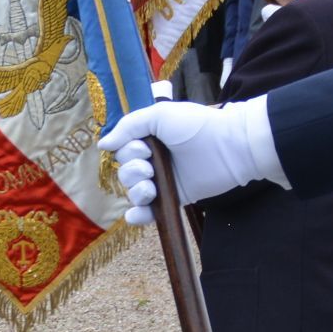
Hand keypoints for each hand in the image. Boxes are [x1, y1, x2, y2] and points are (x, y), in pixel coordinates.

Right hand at [101, 96, 284, 223]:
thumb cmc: (196, 126)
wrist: (230, 147)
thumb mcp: (159, 115)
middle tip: (150, 166)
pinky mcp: (173, 199)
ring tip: (150, 187)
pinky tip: (136, 214)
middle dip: (132, 171)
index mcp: (150, 138)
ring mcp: (163, 181)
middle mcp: (154, 159)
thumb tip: (102, 144)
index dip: (128, 152)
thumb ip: (129, 126)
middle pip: (125, 173)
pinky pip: (148, 213)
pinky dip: (138, 216)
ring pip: (133, 192)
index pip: (123, 150)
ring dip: (136, 191)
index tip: (145, 147)